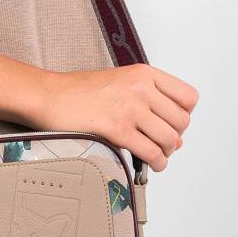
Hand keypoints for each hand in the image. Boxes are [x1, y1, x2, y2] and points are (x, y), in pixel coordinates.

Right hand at [31, 63, 198, 172]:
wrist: (49, 96)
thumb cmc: (78, 91)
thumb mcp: (120, 82)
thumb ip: (148, 102)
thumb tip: (175, 136)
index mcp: (144, 74)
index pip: (188, 97)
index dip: (183, 114)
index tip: (171, 122)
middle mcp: (141, 89)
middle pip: (182, 121)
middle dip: (175, 136)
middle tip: (161, 142)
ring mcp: (130, 109)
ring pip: (170, 139)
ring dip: (166, 152)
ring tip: (155, 154)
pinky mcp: (118, 130)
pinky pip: (151, 153)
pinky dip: (156, 163)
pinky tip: (149, 163)